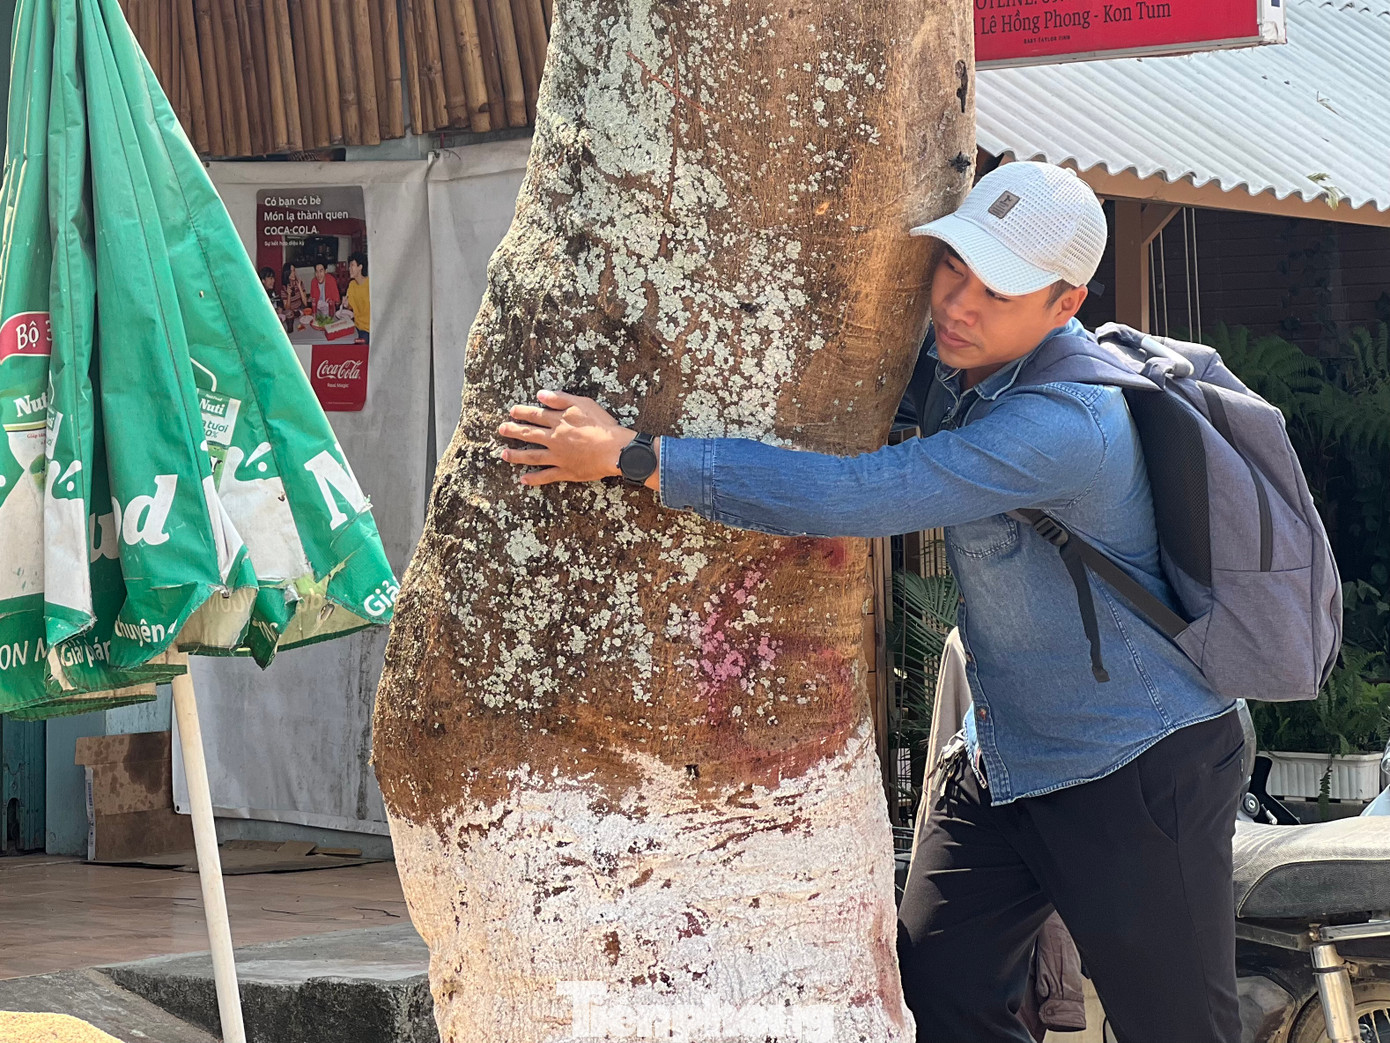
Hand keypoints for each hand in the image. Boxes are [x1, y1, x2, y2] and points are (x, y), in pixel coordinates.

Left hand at [498, 390, 641, 486]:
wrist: (614, 449)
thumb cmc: (602, 425)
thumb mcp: (583, 404)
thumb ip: (560, 399)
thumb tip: (540, 395)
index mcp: (558, 421)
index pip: (535, 415)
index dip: (522, 412)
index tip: (512, 412)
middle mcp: (554, 438)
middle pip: (529, 434)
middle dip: (513, 432)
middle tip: (501, 430)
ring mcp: (558, 457)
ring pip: (532, 456)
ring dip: (517, 455)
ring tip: (504, 455)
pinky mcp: (566, 471)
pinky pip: (546, 476)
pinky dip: (534, 479)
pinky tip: (523, 480)